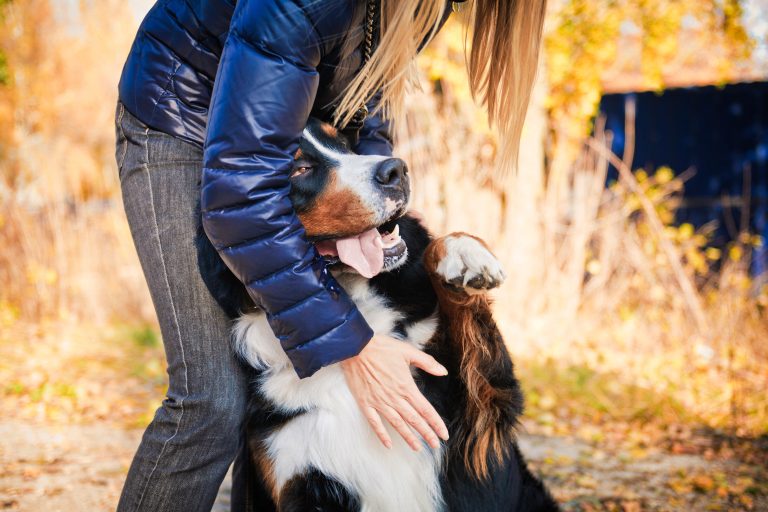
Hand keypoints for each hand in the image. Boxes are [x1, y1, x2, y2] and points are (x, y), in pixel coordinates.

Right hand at [341, 334, 449, 450]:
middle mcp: (394, 397)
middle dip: (426, 434)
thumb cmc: (382, 348)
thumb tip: (444, 371)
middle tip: (435, 445)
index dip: (436, 423)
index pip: (425, 409)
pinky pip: (375, 422)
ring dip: (408, 437)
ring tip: (417, 448)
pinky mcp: (366, 403)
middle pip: (414, 420)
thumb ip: (427, 362)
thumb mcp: (408, 351)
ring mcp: (379, 402)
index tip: (444, 434)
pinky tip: (388, 444)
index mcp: (406, 386)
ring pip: (397, 424)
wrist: (355, 348)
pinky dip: (382, 434)